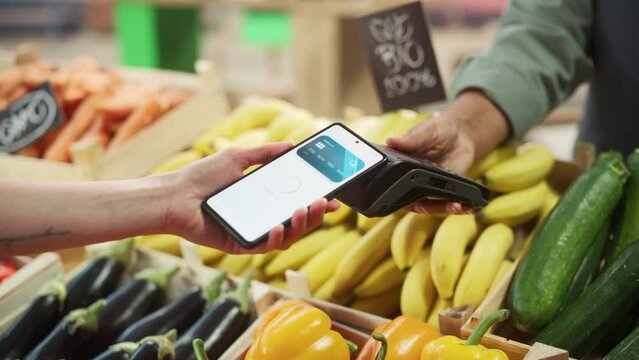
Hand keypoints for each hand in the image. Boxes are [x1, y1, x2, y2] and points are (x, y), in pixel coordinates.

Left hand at [163, 142, 338, 253]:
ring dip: (302, 225)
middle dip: (316, 214)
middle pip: (298, 221)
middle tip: (324, 202)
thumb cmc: (201, 177)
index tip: (332, 197)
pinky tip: (280, 226)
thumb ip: (265, 153)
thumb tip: (290, 144)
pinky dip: (277, 237)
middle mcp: (262, 216)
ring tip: (306, 210)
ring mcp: (253, 231)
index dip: (317, 202)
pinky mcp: (241, 244)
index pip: (297, 202)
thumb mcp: (237, 158)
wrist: (175, 195)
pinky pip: (266, 246)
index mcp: (264, 198)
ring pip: (287, 236)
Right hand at [387, 91, 509, 213]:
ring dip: (442, 208)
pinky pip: (447, 203)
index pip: (391, 184)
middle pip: (410, 201)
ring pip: (430, 205)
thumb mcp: (424, 132)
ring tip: (456, 206)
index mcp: (401, 167)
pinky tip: (466, 207)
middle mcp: (412, 181)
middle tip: (430, 206)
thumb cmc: (437, 130)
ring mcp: (429, 188)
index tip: (401, 197)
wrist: (461, 134)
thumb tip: (390, 140)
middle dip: (422, 206)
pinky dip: (457, 207)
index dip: (393, 194)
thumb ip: (410, 140)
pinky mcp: (445, 191)